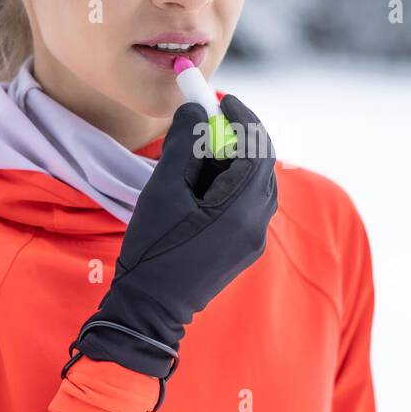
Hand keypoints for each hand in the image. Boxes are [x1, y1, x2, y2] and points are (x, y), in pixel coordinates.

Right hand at [66, 94, 278, 402]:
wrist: (149, 311)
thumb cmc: (151, 250)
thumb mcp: (162, 191)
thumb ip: (182, 146)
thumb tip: (195, 111)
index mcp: (241, 208)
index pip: (257, 148)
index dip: (242, 118)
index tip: (222, 99)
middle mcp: (257, 223)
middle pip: (261, 164)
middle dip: (238, 137)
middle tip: (209, 120)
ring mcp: (254, 239)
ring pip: (256, 184)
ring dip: (234, 161)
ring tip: (200, 152)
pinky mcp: (244, 250)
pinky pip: (248, 204)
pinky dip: (231, 183)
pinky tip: (202, 182)